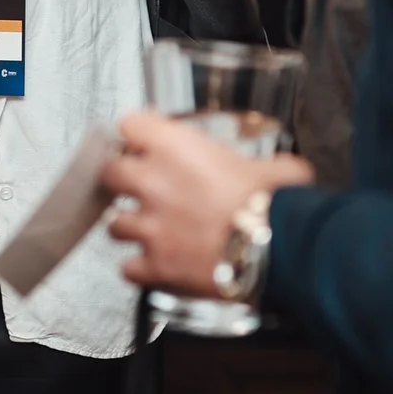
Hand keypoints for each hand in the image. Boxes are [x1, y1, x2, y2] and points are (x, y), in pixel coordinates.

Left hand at [103, 112, 313, 296]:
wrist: (280, 250)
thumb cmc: (277, 205)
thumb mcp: (273, 166)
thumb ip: (260, 165)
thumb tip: (282, 171)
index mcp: (176, 148)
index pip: (130, 124)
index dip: (138, 134)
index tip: (144, 140)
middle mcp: (154, 183)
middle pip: (109, 173)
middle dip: (122, 179)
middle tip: (138, 185)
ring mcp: (150, 228)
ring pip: (113, 224)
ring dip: (130, 226)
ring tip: (149, 230)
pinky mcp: (155, 267)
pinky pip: (128, 268)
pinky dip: (140, 268)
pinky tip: (154, 266)